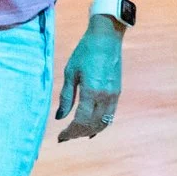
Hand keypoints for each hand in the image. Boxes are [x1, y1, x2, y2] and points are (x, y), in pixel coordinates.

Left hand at [54, 20, 122, 140]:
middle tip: (66, 137)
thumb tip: (59, 117)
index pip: (81, 121)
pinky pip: (110, 115)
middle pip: (92, 125)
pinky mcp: (117, 93)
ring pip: (103, 123)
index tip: (61, 137)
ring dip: (90, 131)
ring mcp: (113, 95)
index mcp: (91, 91)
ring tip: (77, 133)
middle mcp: (105, 96)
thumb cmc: (85, 52)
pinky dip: (100, 124)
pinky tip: (92, 128)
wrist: (106, 38)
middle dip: (78, 134)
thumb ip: (66, 96)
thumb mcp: (70, 73)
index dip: (70, 132)